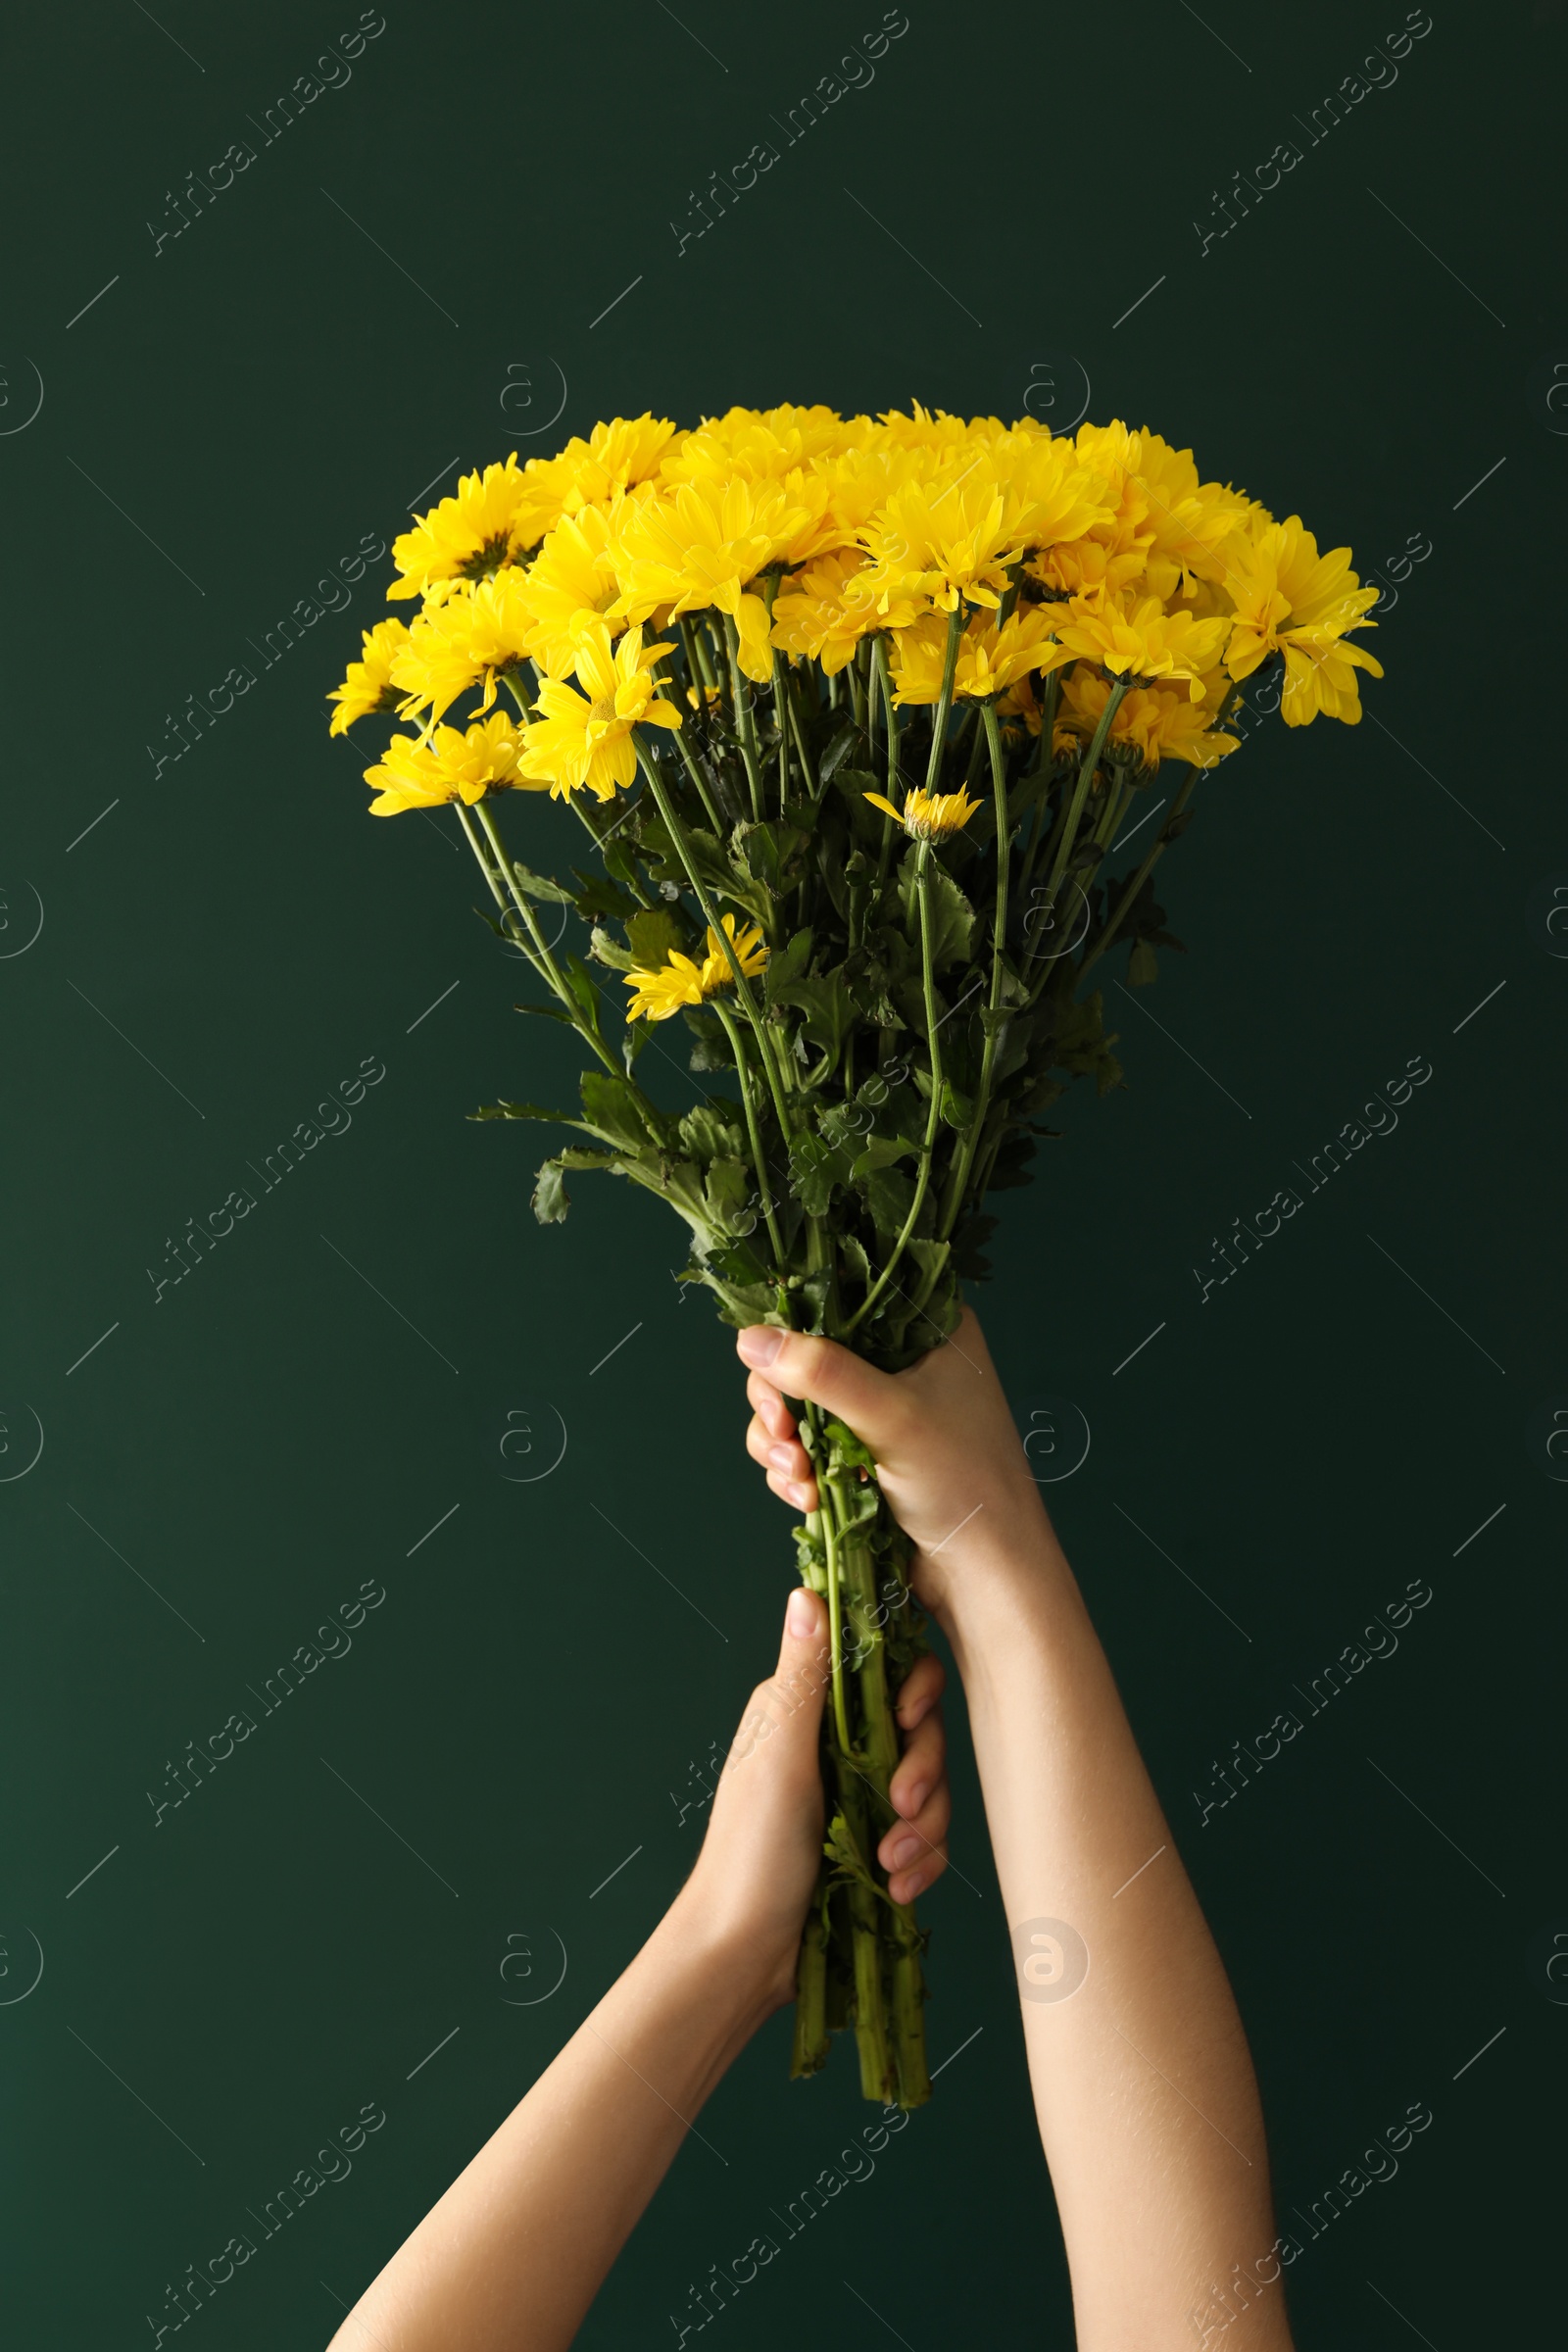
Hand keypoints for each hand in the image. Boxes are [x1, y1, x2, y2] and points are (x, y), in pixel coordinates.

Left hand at [681, 1587, 951, 2007]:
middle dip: (922, 1771)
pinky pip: (925, 1838)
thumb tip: (807, 1590)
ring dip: (922, 1826)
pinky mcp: (875, 1843)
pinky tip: (898, 1887)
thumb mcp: (779, 1755)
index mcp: (808, 1709)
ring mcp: (858, 1796)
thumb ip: (804, 1676)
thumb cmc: (748, 1851)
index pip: (882, 1670)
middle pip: (919, 1731)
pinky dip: (919, 1862)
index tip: (909, 1719)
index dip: (911, 1690)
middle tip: (899, 1805)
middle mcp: (836, 1745)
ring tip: (890, 1863)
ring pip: (929, 1787)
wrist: (745, 1953)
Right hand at [736, 1307, 1056, 1630]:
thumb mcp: (891, 1415)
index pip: (842, 1298)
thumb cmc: (964, 1481)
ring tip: (798, 1477)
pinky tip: (807, 1498)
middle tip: (782, 1433)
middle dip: (781, 1401)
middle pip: (806, 1355)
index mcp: (927, 1326)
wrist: (985, 1572)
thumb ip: (821, 1373)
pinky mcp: (862, 1454)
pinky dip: (795, 1471)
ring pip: (797, 1405)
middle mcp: (902, 1360)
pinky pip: (805, 1447)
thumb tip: (749, 1338)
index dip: (797, 1327)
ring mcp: (879, 1409)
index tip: (772, 1366)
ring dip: (783, 1443)